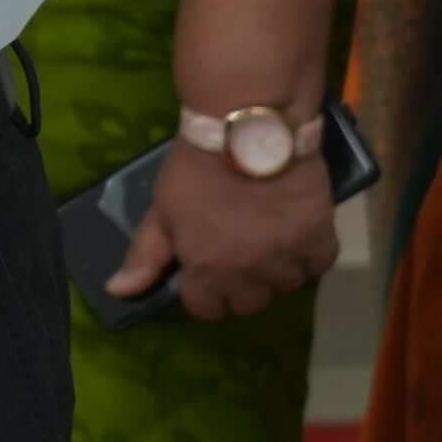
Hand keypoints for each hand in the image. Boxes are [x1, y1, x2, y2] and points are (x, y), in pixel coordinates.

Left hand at [115, 121, 338, 320]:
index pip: (207, 310)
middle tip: (239, 255)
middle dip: (241, 285)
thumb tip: (119, 292)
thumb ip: (145, 255)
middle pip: (249, 303)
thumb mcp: (161, 209)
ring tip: (269, 241)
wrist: (247, 131)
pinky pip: (319, 266)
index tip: (205, 272)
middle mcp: (250, 273)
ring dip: (277, 270)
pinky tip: (297, 235)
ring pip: (286, 286)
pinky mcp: (322, 240)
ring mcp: (288, 259)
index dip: (203, 294)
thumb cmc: (196, 169)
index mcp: (207, 269)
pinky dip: (310, 255)